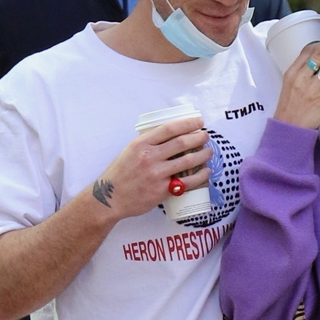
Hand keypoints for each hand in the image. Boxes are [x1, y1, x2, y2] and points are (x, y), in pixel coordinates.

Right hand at [92, 117, 211, 220]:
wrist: (110, 198)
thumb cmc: (121, 173)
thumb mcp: (130, 151)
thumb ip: (148, 144)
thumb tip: (170, 136)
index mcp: (141, 144)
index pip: (169, 129)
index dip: (187, 123)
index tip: (199, 121)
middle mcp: (150, 157)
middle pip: (181, 143)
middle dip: (198, 137)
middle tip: (205, 136)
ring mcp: (157, 174)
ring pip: (187, 162)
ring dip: (202, 155)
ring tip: (208, 152)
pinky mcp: (162, 190)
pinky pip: (187, 182)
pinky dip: (200, 177)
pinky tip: (206, 173)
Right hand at [273, 26, 319, 130]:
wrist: (288, 130)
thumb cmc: (289, 109)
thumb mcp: (288, 87)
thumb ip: (301, 74)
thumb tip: (315, 64)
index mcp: (291, 73)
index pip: (306, 52)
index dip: (318, 42)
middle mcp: (301, 78)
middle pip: (318, 53)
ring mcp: (312, 88)